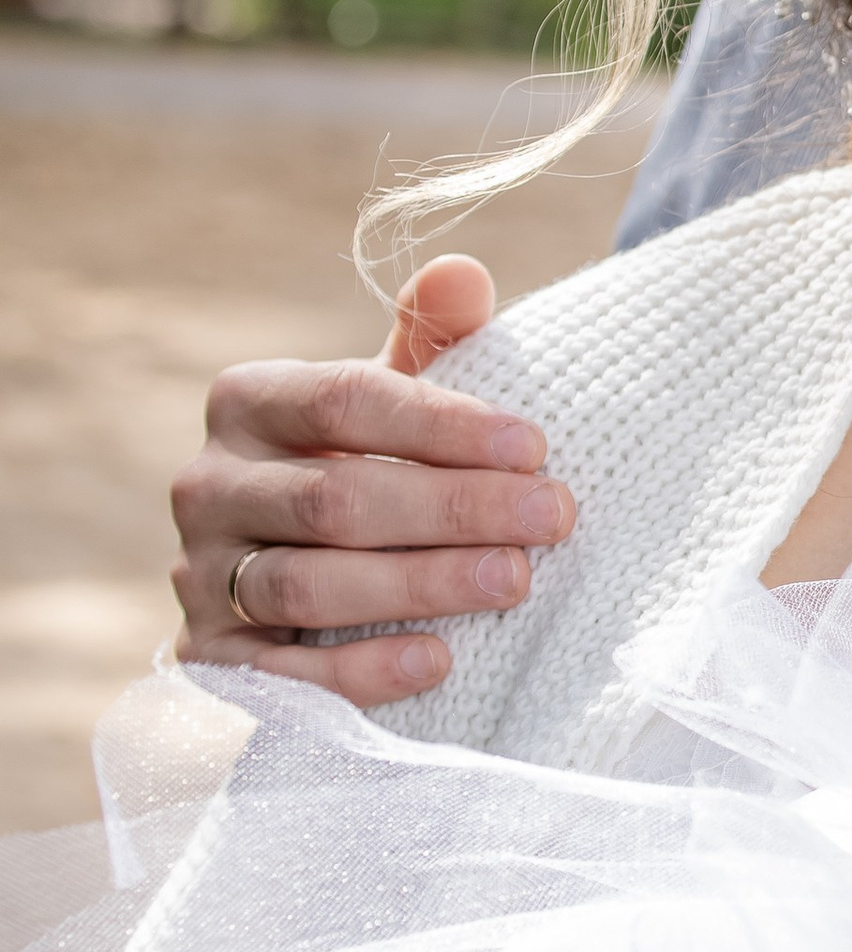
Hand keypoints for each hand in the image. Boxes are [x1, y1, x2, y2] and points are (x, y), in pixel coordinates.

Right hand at [169, 255, 572, 706]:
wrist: (290, 578)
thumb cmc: (362, 466)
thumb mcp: (392, 400)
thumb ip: (428, 338)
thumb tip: (463, 275)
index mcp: (248, 401)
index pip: (345, 402)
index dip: (444, 424)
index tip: (537, 447)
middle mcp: (207, 485)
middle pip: (335, 499)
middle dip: (455, 508)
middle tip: (552, 518)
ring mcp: (200, 577)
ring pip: (310, 586)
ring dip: (422, 585)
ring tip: (515, 580)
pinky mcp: (208, 662)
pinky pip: (282, 676)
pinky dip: (360, 670)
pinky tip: (440, 661)